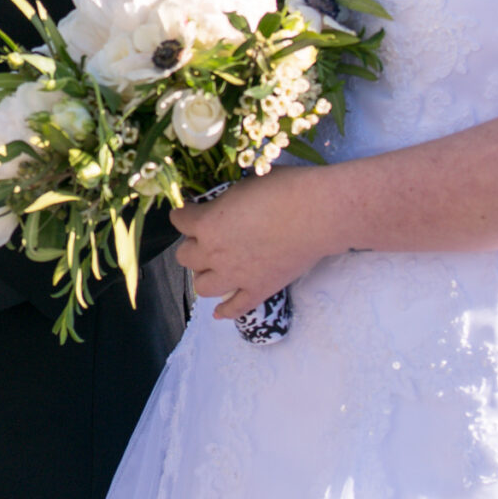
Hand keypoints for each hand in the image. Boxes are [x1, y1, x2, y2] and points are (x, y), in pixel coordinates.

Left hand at [168, 167, 333, 320]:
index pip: (179, 221)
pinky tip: (220, 312)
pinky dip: (225, 311)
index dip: (185, 215)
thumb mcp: (243, 186)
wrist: (317, 214)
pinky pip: (235, 308)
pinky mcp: (259, 290)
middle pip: (185, 257)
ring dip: (204, 275)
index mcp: (207, 223)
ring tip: (213, 267)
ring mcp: (236, 276)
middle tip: (207, 238)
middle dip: (193, 245)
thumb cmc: (283, 189)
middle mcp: (215, 253)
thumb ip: (225, 201)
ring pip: (202, 286)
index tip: (193, 211)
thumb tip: (223, 205)